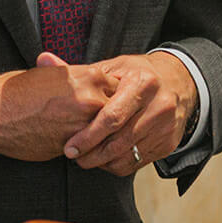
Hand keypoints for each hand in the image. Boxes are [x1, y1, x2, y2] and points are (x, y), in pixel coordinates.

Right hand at [0, 61, 114, 160]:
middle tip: (111, 121)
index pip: (118, 87)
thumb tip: (97, 81)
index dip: (115, 96)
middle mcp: (91, 99)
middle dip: (114, 116)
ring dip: (103, 134)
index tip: (112, 101)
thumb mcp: (54, 74)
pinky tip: (83, 145)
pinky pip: (90, 147)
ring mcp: (83, 124)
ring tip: (99, 135)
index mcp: (89, 76)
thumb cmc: (21, 90)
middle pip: (118, 110)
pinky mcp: (74, 145)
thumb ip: (79, 78)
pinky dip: (89, 147)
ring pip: (106, 132)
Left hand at [60, 51, 197, 174]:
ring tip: (86, 158)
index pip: (112, 117)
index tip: (68, 147)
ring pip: (128, 156)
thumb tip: (42, 58)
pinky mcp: (169, 143)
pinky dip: (118, 164)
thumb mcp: (112, 68)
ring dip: (103, 162)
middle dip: (92, 154)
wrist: (178, 82)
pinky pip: (137, 163)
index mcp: (143, 83)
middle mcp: (159, 105)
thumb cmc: (136, 74)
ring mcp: (167, 127)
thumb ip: (78, 70)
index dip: (87, 135)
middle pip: (119, 141)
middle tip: (73, 156)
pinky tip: (106, 157)